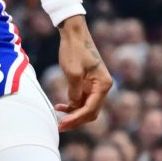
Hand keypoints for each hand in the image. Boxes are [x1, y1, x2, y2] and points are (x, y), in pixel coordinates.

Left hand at [54, 16, 112, 131]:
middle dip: (76, 120)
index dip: (76, 119)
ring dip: (74, 114)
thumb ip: (74, 91)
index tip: (62, 124)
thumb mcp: (72, 72)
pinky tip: (60, 107)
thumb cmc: (73, 50)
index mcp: (103, 85)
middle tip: (59, 126)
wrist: (74, 34)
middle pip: (91, 111)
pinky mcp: (88, 83)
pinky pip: (82, 99)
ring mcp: (96, 85)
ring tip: (58, 118)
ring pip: (86, 107)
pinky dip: (73, 105)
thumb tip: (75, 105)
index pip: (90, 109)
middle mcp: (103, 87)